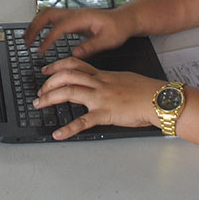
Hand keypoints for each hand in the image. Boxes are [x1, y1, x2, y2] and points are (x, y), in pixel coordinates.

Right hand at [24, 5, 131, 56]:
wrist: (123, 20)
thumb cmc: (117, 28)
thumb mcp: (108, 40)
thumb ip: (91, 47)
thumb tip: (75, 53)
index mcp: (82, 18)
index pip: (59, 27)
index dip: (48, 39)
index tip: (41, 50)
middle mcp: (74, 14)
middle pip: (46, 14)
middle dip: (34, 27)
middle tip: (27, 42)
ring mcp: (72, 15)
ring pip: (47, 14)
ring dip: (35, 25)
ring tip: (28, 39)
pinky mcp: (71, 19)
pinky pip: (51, 19)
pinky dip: (41, 25)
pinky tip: (38, 36)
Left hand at [35, 59, 165, 139]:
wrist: (158, 99)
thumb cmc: (146, 90)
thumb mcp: (124, 78)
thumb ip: (109, 80)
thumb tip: (101, 81)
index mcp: (103, 75)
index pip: (74, 65)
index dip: (56, 66)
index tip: (45, 71)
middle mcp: (99, 83)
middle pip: (66, 76)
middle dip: (48, 83)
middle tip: (39, 92)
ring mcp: (101, 98)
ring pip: (69, 92)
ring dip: (50, 98)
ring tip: (39, 105)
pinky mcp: (105, 114)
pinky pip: (83, 121)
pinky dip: (68, 129)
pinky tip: (58, 134)